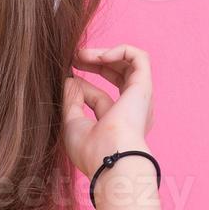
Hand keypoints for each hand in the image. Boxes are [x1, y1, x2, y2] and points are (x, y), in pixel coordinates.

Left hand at [64, 44, 154, 177]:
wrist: (110, 158)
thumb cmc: (90, 150)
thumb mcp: (72, 123)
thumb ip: (72, 100)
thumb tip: (70, 79)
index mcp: (118, 122)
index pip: (101, 96)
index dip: (82, 84)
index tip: (65, 79)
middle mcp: (132, 109)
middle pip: (118, 76)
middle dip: (94, 63)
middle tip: (74, 57)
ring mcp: (139, 97)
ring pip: (129, 64)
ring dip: (104, 54)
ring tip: (81, 54)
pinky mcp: (143, 87)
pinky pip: (139, 58)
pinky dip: (120, 51)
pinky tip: (99, 57)